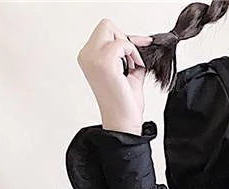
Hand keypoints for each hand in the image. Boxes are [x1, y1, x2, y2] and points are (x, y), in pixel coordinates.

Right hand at [76, 19, 153, 133]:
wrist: (124, 122)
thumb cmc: (125, 104)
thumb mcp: (129, 74)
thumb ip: (130, 58)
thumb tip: (141, 43)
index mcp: (88, 57)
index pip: (105, 33)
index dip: (123, 40)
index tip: (137, 53)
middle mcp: (87, 55)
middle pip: (106, 25)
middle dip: (124, 40)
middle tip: (132, 61)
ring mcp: (93, 57)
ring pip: (111, 29)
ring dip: (128, 47)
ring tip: (132, 67)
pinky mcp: (104, 62)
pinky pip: (122, 43)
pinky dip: (133, 53)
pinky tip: (134, 68)